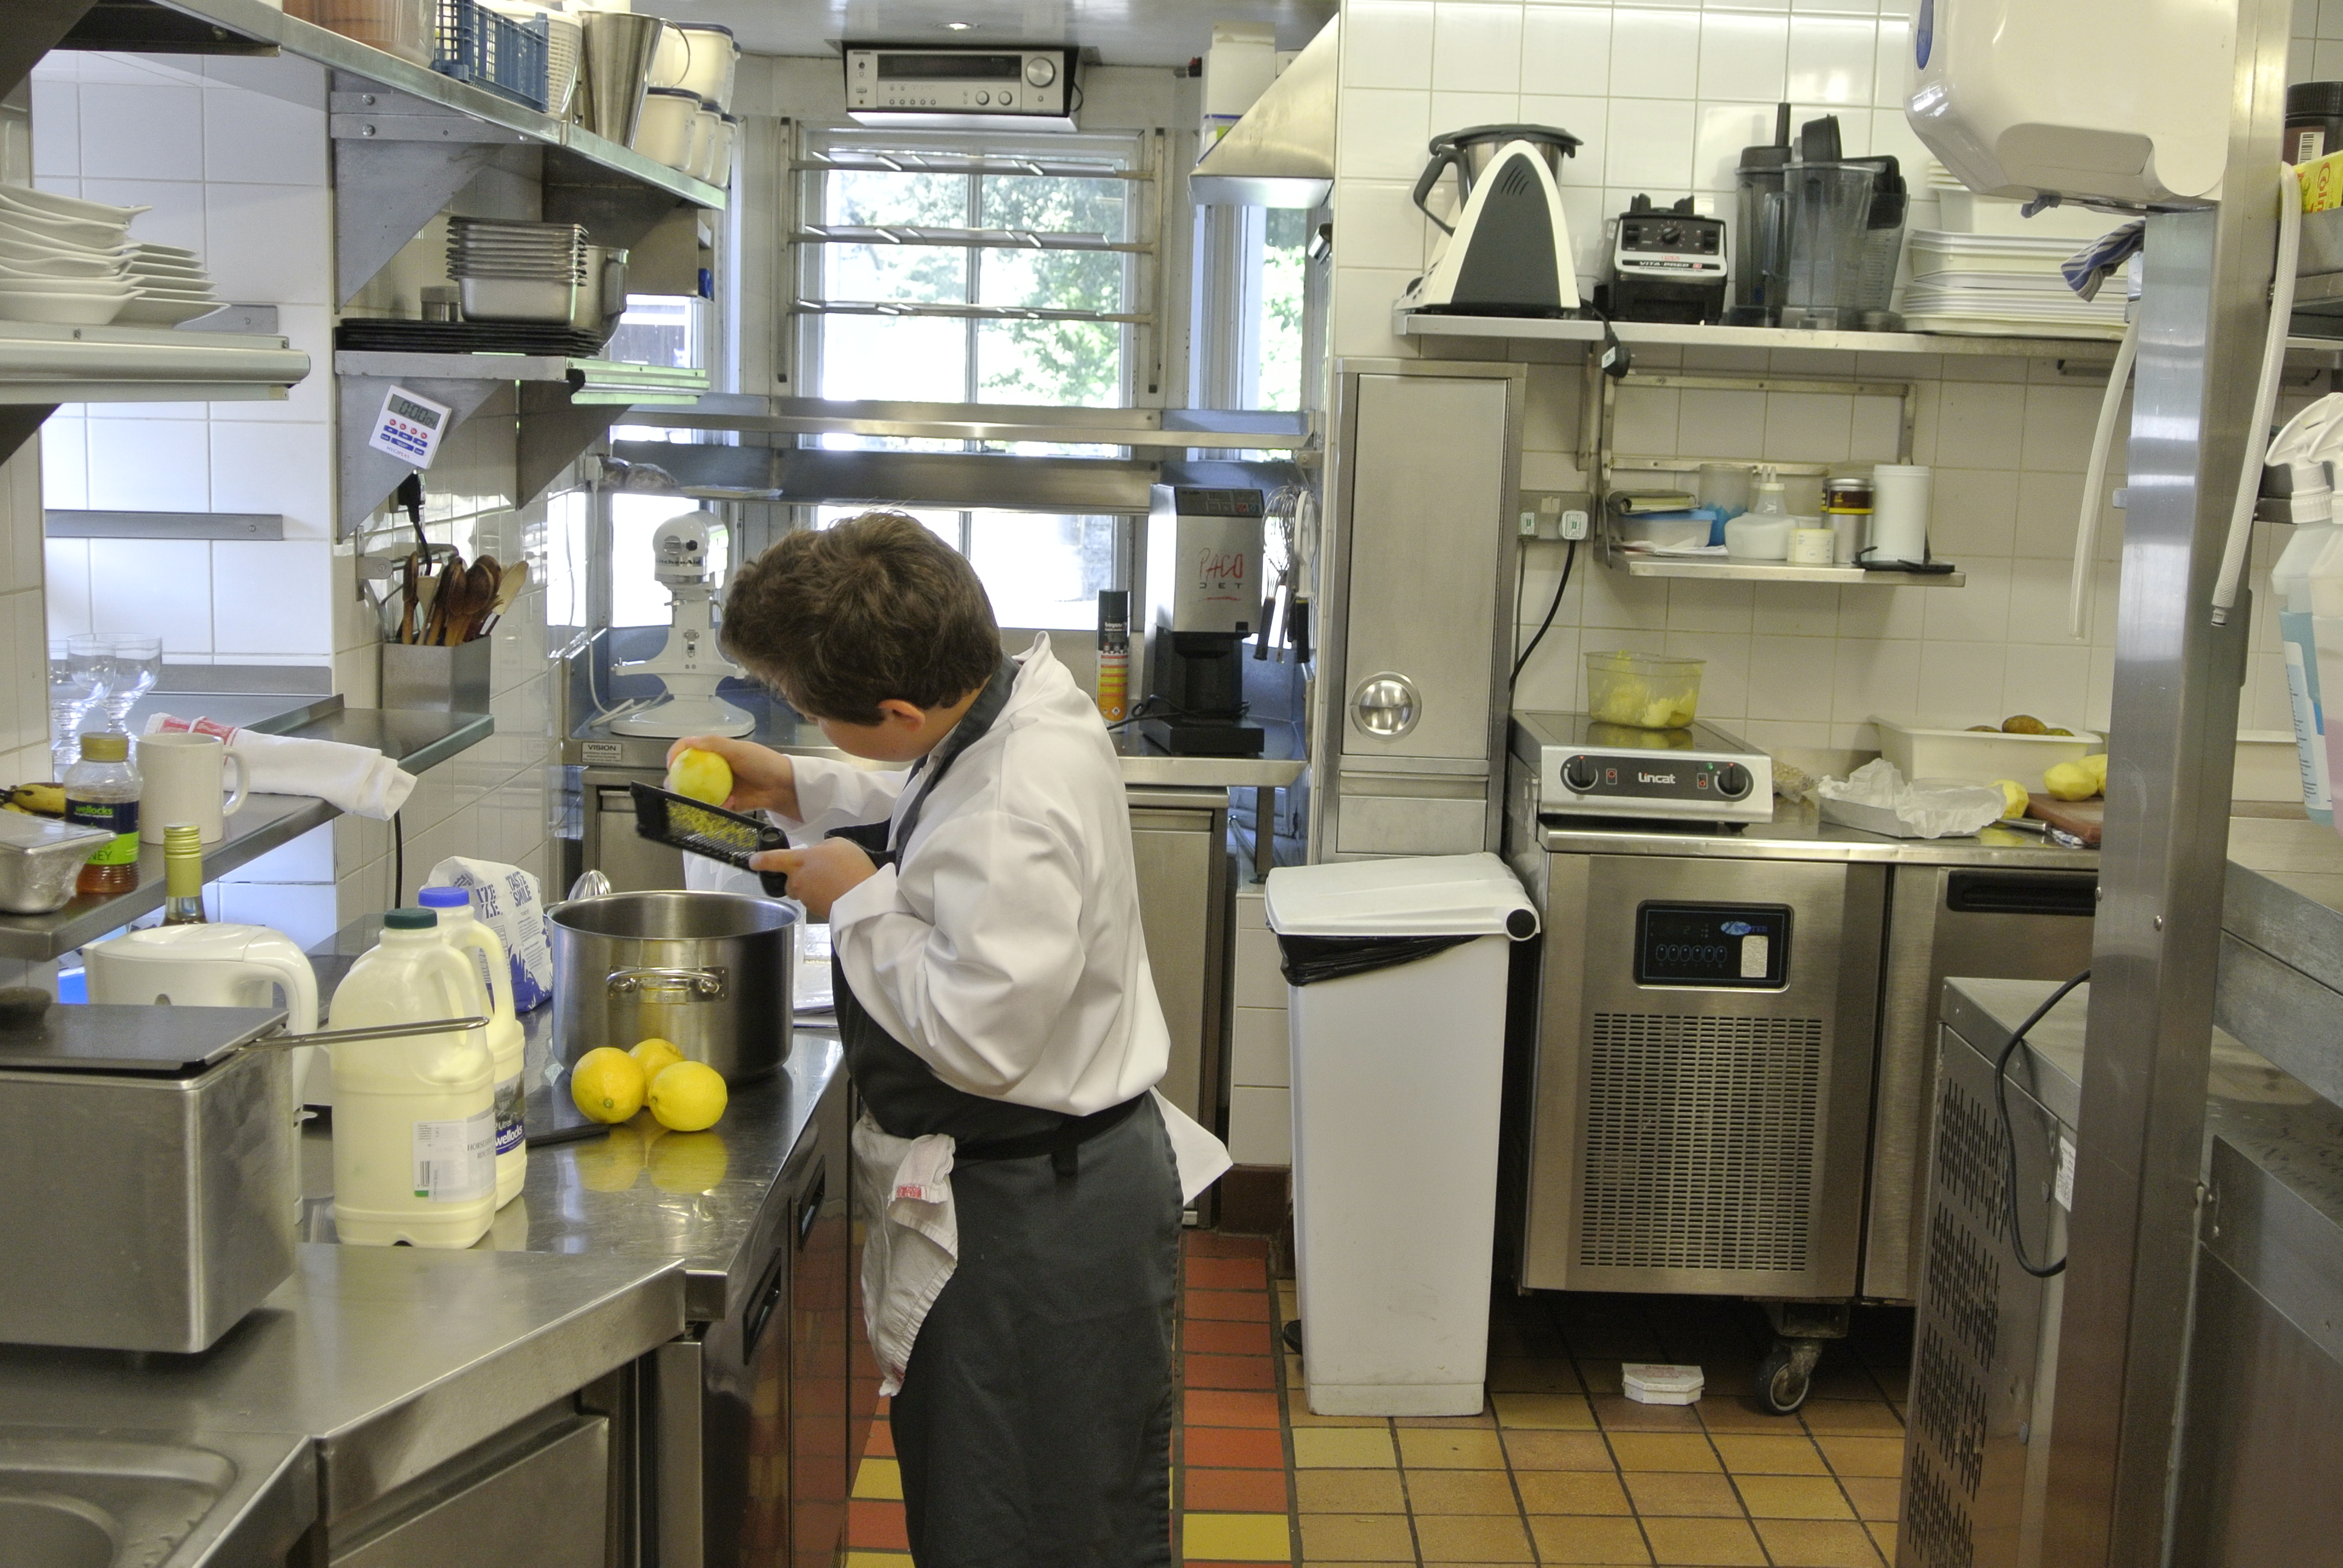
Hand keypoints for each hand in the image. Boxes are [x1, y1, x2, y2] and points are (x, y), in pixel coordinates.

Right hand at [667, 735, 798, 819]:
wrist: (783, 786)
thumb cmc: (764, 763)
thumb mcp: (739, 749)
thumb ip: (714, 744)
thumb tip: (689, 742)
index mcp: (713, 752)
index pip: (686, 749)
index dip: (675, 755)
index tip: (672, 765)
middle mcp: (712, 769)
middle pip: (685, 774)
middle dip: (678, 782)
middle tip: (679, 788)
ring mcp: (717, 787)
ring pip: (695, 794)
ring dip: (695, 798)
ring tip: (704, 799)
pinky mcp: (724, 803)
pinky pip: (712, 807)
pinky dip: (716, 806)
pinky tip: (729, 803)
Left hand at [750, 837, 876, 920]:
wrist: (863, 899)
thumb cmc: (850, 867)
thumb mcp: (838, 844)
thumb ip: (821, 848)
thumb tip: (817, 855)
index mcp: (798, 862)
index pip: (771, 860)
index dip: (760, 860)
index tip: (753, 861)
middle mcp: (797, 881)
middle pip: (790, 880)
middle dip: (800, 877)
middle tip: (820, 871)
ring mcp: (806, 898)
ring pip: (803, 891)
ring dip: (814, 886)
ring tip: (836, 881)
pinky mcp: (816, 911)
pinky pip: (816, 901)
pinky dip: (824, 896)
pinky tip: (840, 891)